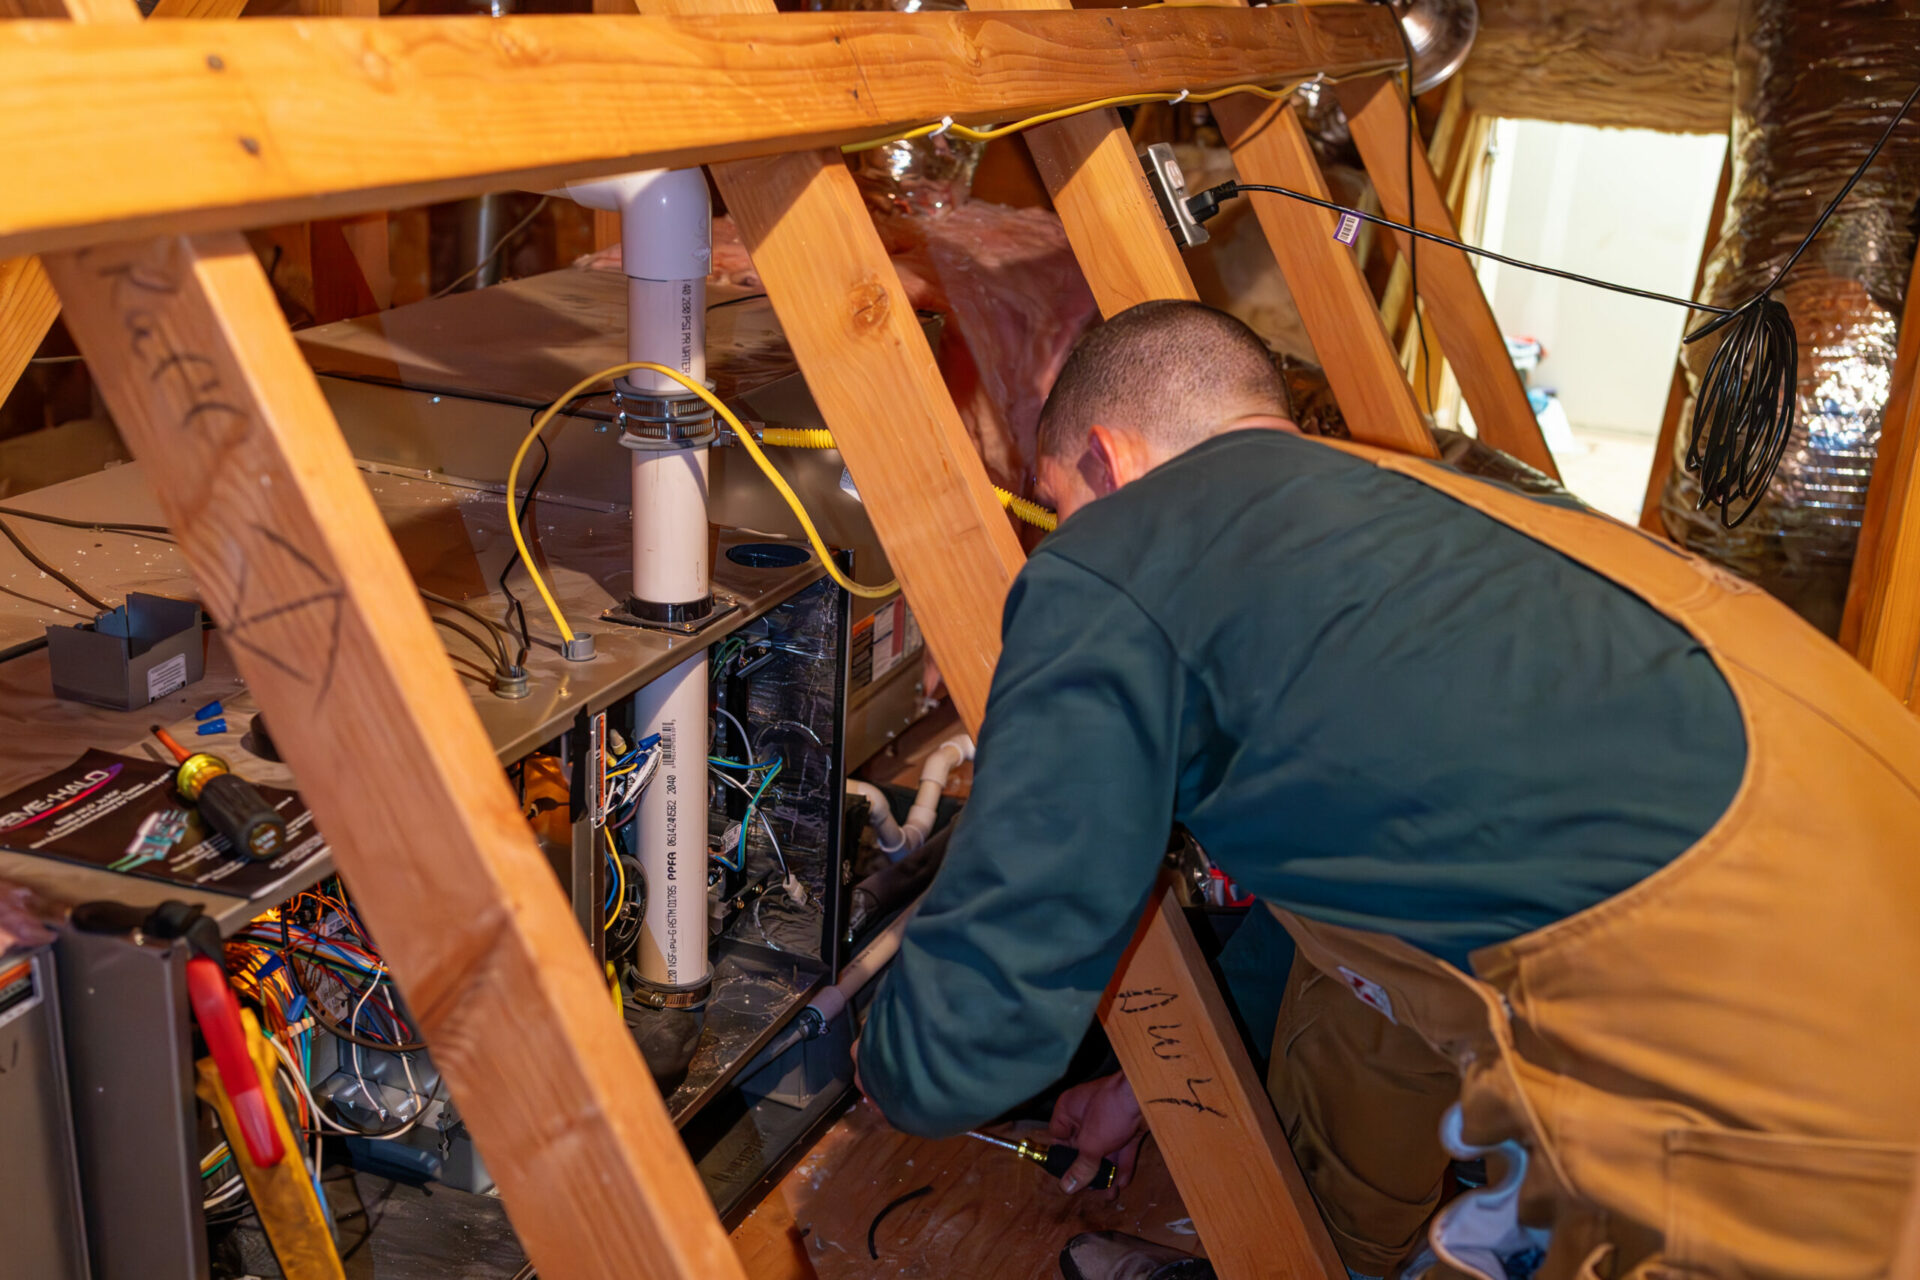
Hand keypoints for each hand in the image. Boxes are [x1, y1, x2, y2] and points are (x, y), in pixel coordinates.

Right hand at [1048, 1072, 1144, 1195]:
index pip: (1058, 1138)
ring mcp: (1108, 1119)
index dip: (1063, 1160)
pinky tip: (1122, 1182)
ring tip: (1111, 1192)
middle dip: (1089, 1172)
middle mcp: (1086, 1114)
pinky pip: (1120, 1148)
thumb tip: (1066, 1186)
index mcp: (1069, 1110)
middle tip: (1093, 1190)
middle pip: (1082, 1148)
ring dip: (1107, 1172)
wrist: (1147, 1096)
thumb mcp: (1092, 1143)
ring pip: (1103, 1151)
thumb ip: (1080, 1167)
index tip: (1069, 1179)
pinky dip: (1121, 1164)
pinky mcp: (1127, 1125)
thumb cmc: (1112, 1110)